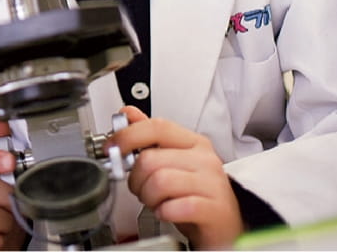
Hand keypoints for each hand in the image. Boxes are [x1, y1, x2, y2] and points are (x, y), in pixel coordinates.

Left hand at [108, 106, 243, 249]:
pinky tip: (168, 212)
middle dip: (136, 179)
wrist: (224, 224)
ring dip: (148, 197)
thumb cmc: (196, 192)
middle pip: (150, 159)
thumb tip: (128, 113)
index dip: (128, 135)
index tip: (112, 148)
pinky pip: (175, 207)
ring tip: (157, 201)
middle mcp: (204, 159)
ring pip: (159, 182)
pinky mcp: (214, 209)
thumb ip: (149, 136)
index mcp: (193, 143)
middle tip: (142, 188)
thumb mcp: (172, 160)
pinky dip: (164, 212)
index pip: (157, 126)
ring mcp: (212, 184)